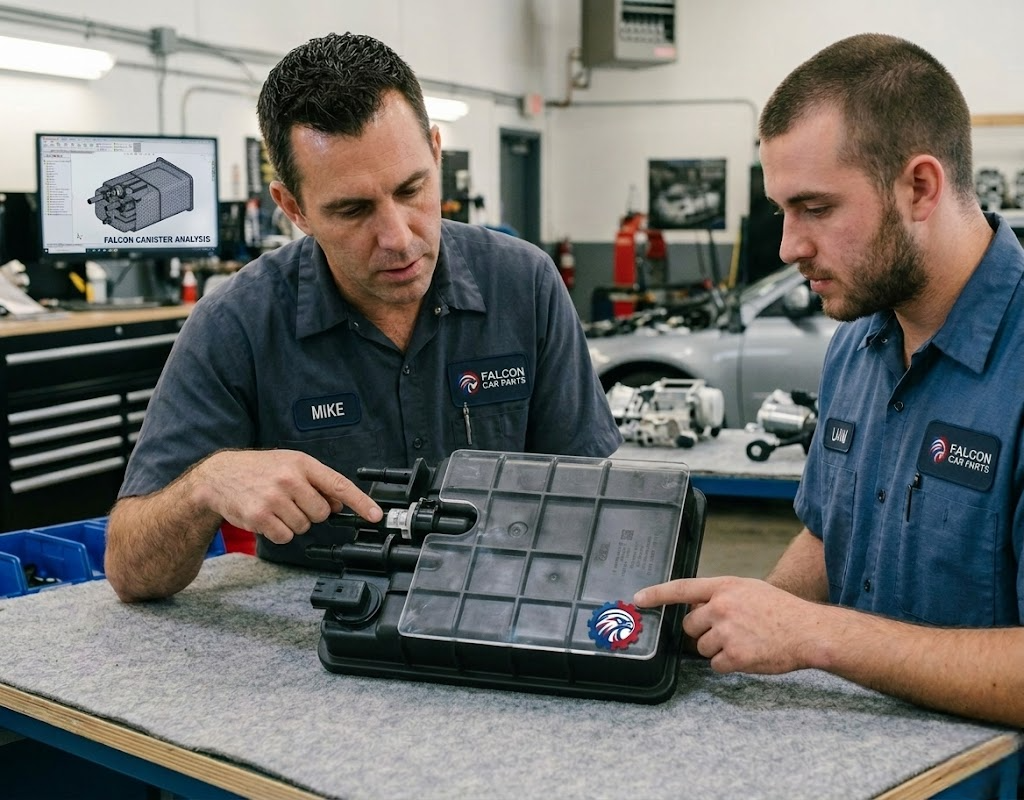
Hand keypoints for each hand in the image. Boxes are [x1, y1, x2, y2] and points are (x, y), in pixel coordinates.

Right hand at [193, 449, 381, 543]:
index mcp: (302, 464)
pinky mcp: (260, 516)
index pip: (338, 485)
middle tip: (292, 502)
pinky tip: (267, 517)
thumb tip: (339, 504)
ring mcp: (274, 498)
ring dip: (293, 522)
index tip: (375, 515)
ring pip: (304, 526)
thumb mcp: (290, 465)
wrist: (219, 476)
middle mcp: (289, 479)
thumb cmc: (259, 470)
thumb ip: (317, 483)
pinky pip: (285, 536)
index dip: (360, 502)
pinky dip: (279, 532)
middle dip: (311, 512)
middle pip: (321, 513)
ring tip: (276, 507)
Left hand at [634, 576, 820, 674]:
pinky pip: (715, 665)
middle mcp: (722, 607)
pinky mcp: (734, 655)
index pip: (682, 588)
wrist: (807, 632)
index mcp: (724, 587)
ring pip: (701, 647)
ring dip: (717, 649)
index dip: (657, 594)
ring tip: (744, 642)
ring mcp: (727, 632)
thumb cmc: (781, 611)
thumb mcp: (748, 590)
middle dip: (703, 631)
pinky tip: (747, 655)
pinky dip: (727, 664)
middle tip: (729, 631)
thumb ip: (721, 595)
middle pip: (690, 625)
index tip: (639, 599)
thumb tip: (696, 605)